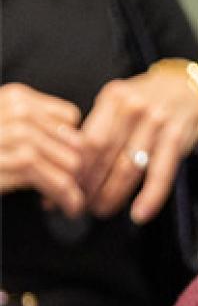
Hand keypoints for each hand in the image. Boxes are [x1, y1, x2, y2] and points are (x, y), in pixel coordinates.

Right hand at [0, 83, 85, 216]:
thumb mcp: (4, 128)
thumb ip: (34, 127)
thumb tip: (81, 145)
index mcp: (15, 98)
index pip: (69, 119)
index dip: (74, 145)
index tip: (72, 166)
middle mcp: (16, 112)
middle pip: (74, 143)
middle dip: (80, 172)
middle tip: (76, 191)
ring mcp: (12, 136)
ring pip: (70, 163)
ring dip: (76, 189)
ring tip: (72, 203)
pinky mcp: (12, 162)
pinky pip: (57, 182)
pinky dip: (66, 198)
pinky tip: (65, 208)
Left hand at [77, 65, 197, 223]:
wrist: (188, 88)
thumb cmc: (149, 101)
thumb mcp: (120, 103)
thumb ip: (99, 128)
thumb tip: (68, 164)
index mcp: (112, 98)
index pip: (87, 140)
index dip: (74, 169)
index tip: (65, 188)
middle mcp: (133, 108)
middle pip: (104, 155)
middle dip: (89, 185)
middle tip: (79, 206)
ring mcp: (157, 122)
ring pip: (128, 167)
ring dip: (113, 194)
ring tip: (102, 210)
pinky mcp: (177, 137)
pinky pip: (161, 173)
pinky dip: (150, 196)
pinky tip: (140, 214)